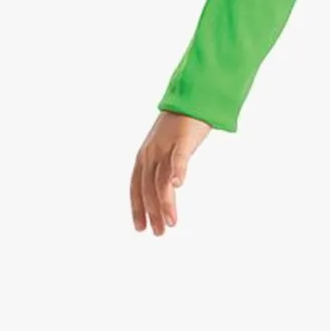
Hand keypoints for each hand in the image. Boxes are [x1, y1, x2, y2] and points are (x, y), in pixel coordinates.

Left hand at [130, 112, 211, 234]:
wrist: (194, 97)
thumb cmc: (183, 125)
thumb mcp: (168, 148)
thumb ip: (165, 166)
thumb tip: (168, 186)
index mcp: (144, 156)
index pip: (135, 187)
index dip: (137, 208)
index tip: (140, 229)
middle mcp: (150, 152)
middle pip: (147, 188)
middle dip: (152, 212)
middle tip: (159, 233)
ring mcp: (165, 146)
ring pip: (162, 180)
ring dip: (166, 203)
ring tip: (171, 223)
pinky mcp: (182, 139)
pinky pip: (178, 158)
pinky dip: (178, 172)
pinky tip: (179, 186)